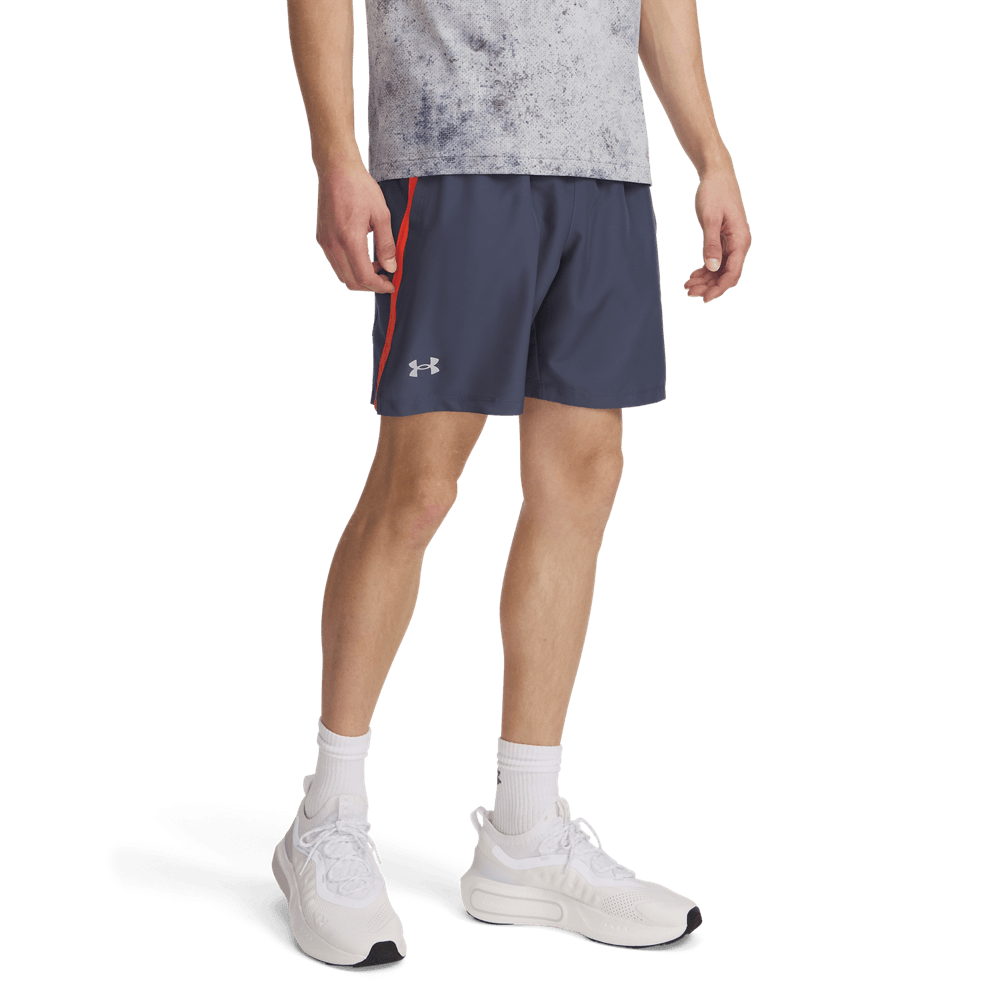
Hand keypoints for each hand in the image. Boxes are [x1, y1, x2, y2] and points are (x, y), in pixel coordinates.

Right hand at [315, 161, 396, 293]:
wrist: (336, 171)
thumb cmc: (360, 188)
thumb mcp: (382, 215)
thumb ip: (386, 244)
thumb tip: (390, 268)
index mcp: (349, 239)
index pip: (363, 277)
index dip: (379, 286)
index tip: (391, 285)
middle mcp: (333, 244)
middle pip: (351, 281)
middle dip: (370, 285)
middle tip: (385, 277)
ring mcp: (325, 242)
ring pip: (342, 275)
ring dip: (359, 277)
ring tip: (376, 265)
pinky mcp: (322, 238)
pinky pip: (335, 264)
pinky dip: (350, 268)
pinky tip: (363, 257)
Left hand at [683, 167, 751, 303]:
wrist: (717, 175)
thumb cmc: (714, 192)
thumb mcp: (709, 218)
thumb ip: (711, 244)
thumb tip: (712, 268)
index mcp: (740, 240)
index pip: (732, 273)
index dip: (719, 288)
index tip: (704, 299)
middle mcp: (739, 244)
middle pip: (726, 275)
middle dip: (709, 286)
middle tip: (688, 293)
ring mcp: (733, 243)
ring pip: (720, 270)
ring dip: (706, 280)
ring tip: (687, 286)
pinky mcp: (725, 241)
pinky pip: (717, 261)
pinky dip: (705, 270)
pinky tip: (692, 276)